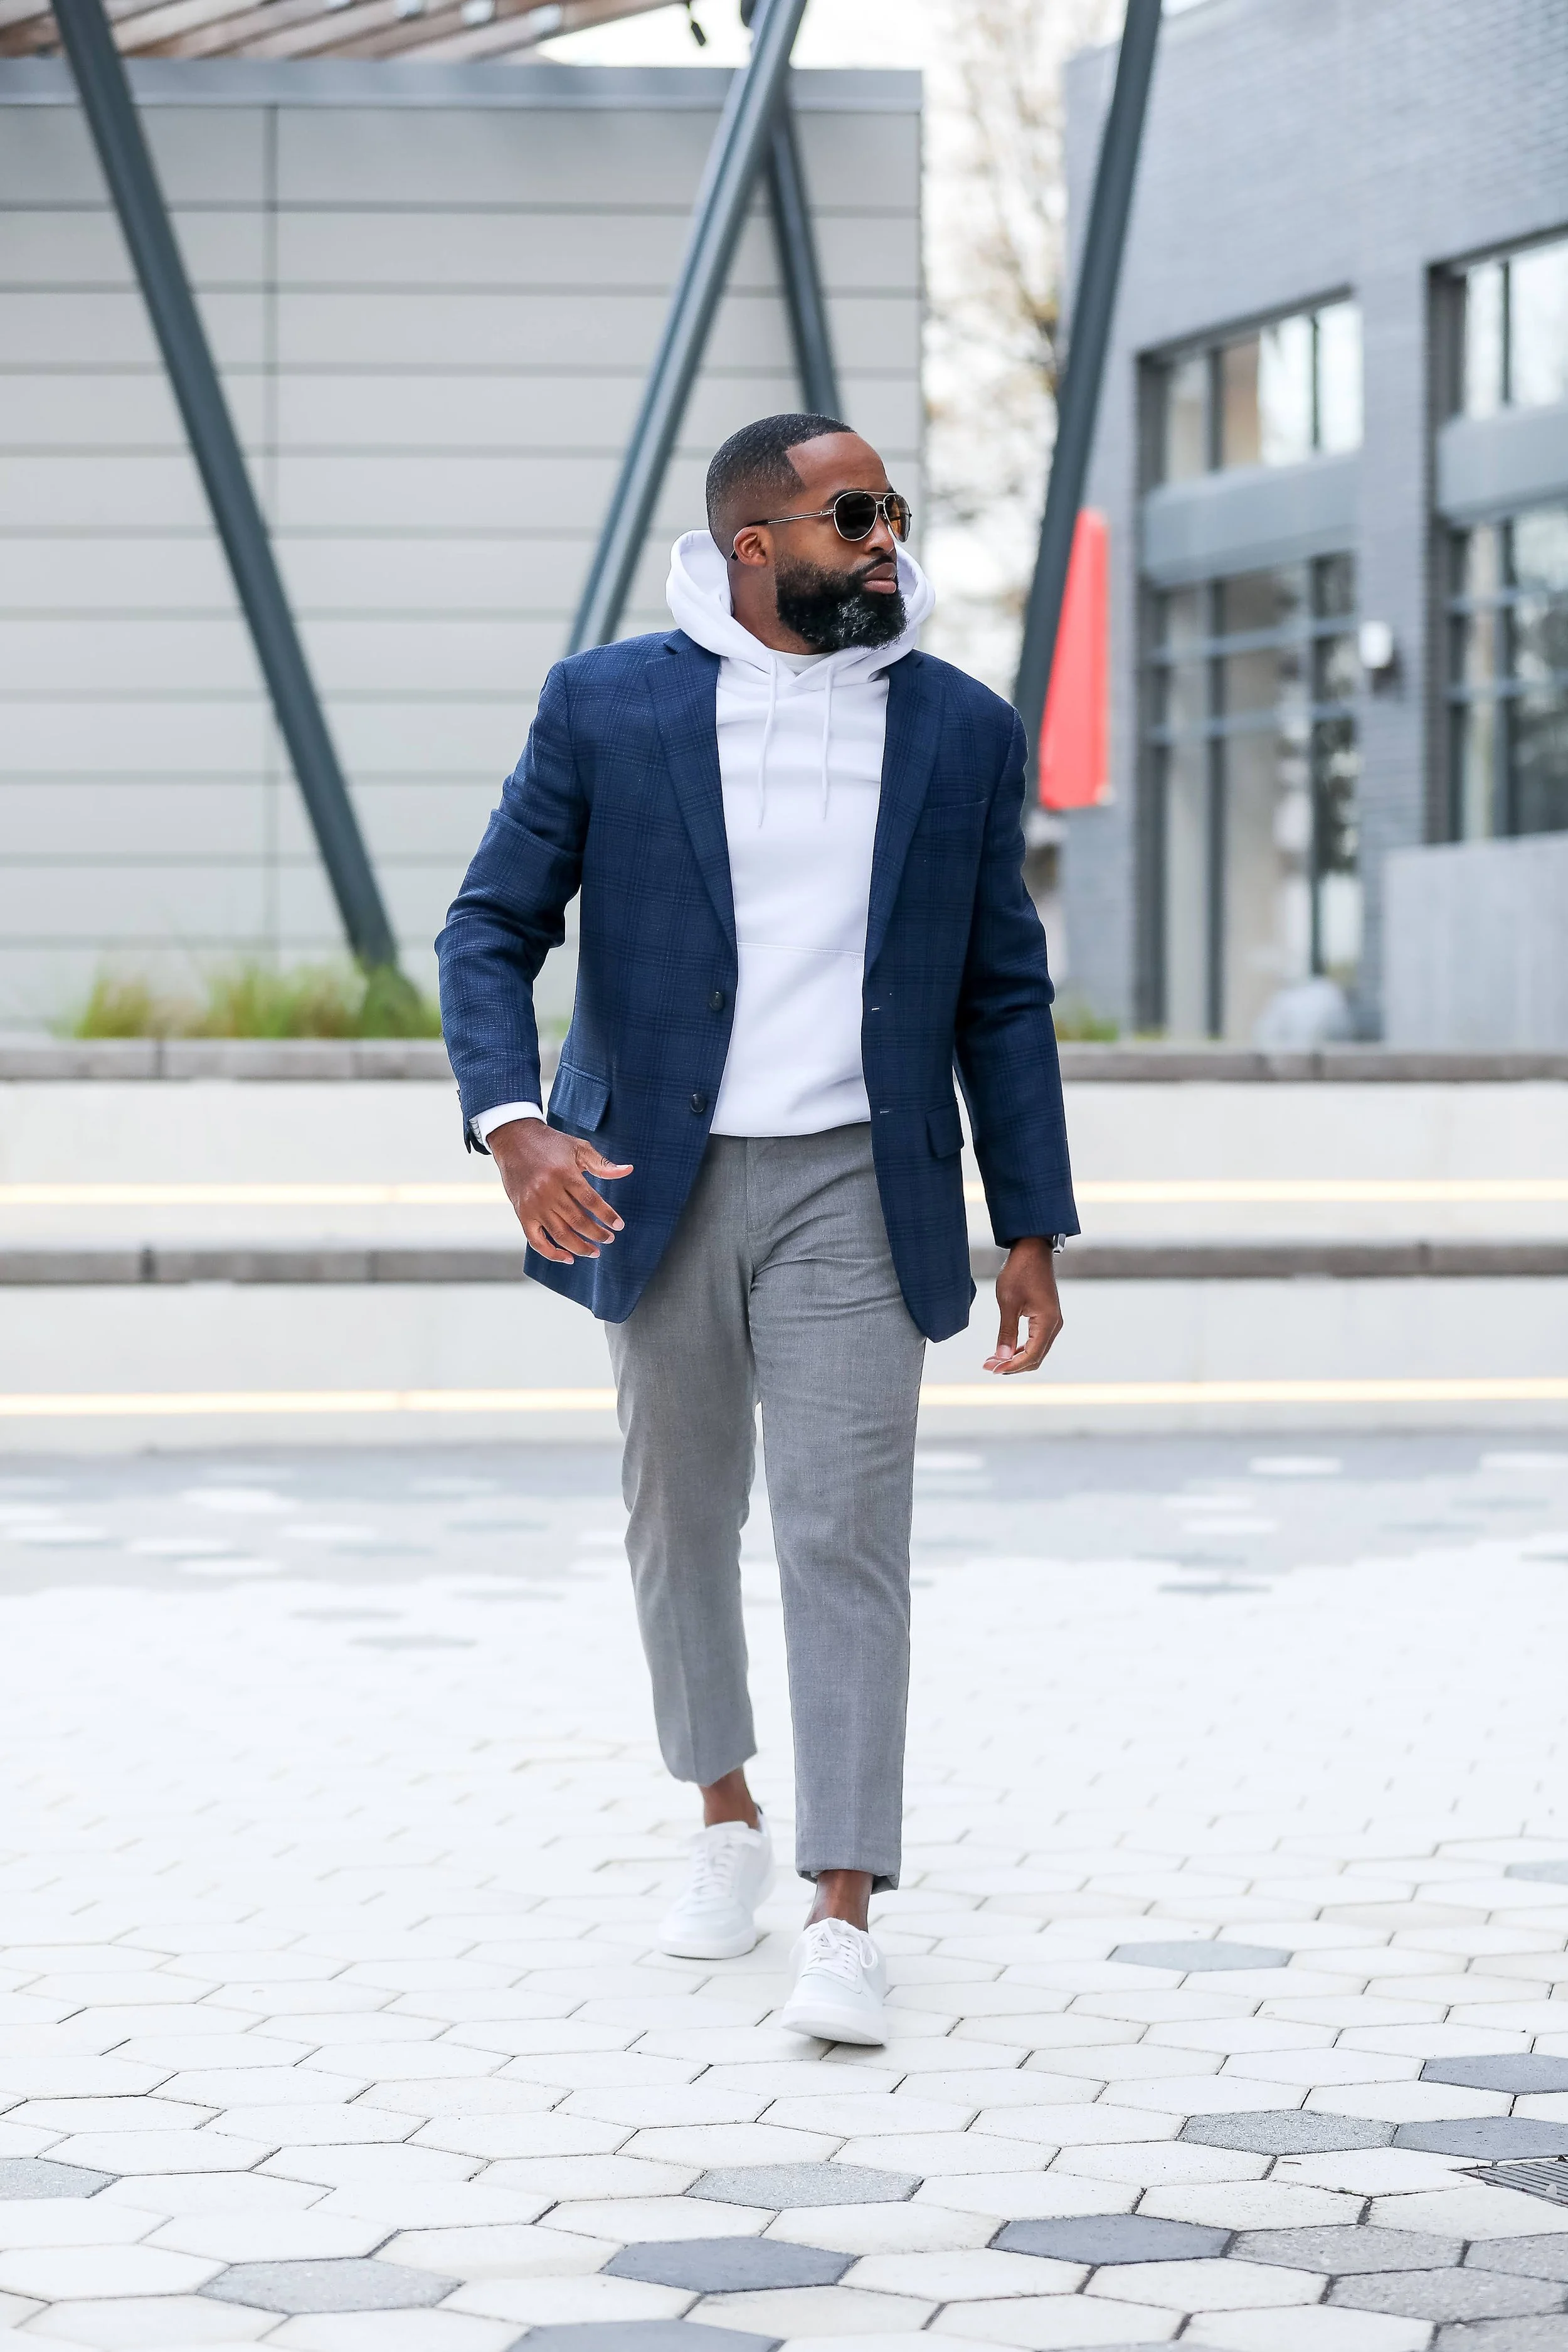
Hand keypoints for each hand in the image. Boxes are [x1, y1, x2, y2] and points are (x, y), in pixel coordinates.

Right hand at [489, 1119, 632, 1264]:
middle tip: (609, 1239)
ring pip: (560, 1234)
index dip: (607, 1215)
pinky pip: (536, 1241)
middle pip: (577, 1221)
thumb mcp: (578, 1147)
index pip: (591, 1200)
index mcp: (564, 1173)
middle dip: (597, 1234)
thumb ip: (602, 1164)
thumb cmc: (549, 1143)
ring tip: (594, 1252)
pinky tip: (567, 1258)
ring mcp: (533, 1205)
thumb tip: (627, 1170)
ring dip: (580, 1247)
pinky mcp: (522, 1213)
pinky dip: (551, 1253)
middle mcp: (547, 1191)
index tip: (618, 1225)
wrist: (514, 1139)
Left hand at [983, 1236, 1063, 1373]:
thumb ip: (1006, 1332)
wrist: (1032, 1250)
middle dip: (1012, 1365)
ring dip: (1016, 1358)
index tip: (991, 1369)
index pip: (1031, 1356)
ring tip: (992, 1359)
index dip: (1011, 1366)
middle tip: (988, 1366)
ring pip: (1036, 1351)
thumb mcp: (1008, 1303)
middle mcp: (1054, 1325)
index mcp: (1047, 1322)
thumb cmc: (1020, 1272)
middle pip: (1036, 1358)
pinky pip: (1036, 1340)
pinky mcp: (1047, 1317)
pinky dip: (1021, 1348)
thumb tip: (1001, 1356)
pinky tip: (1004, 1348)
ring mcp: (1052, 1321)